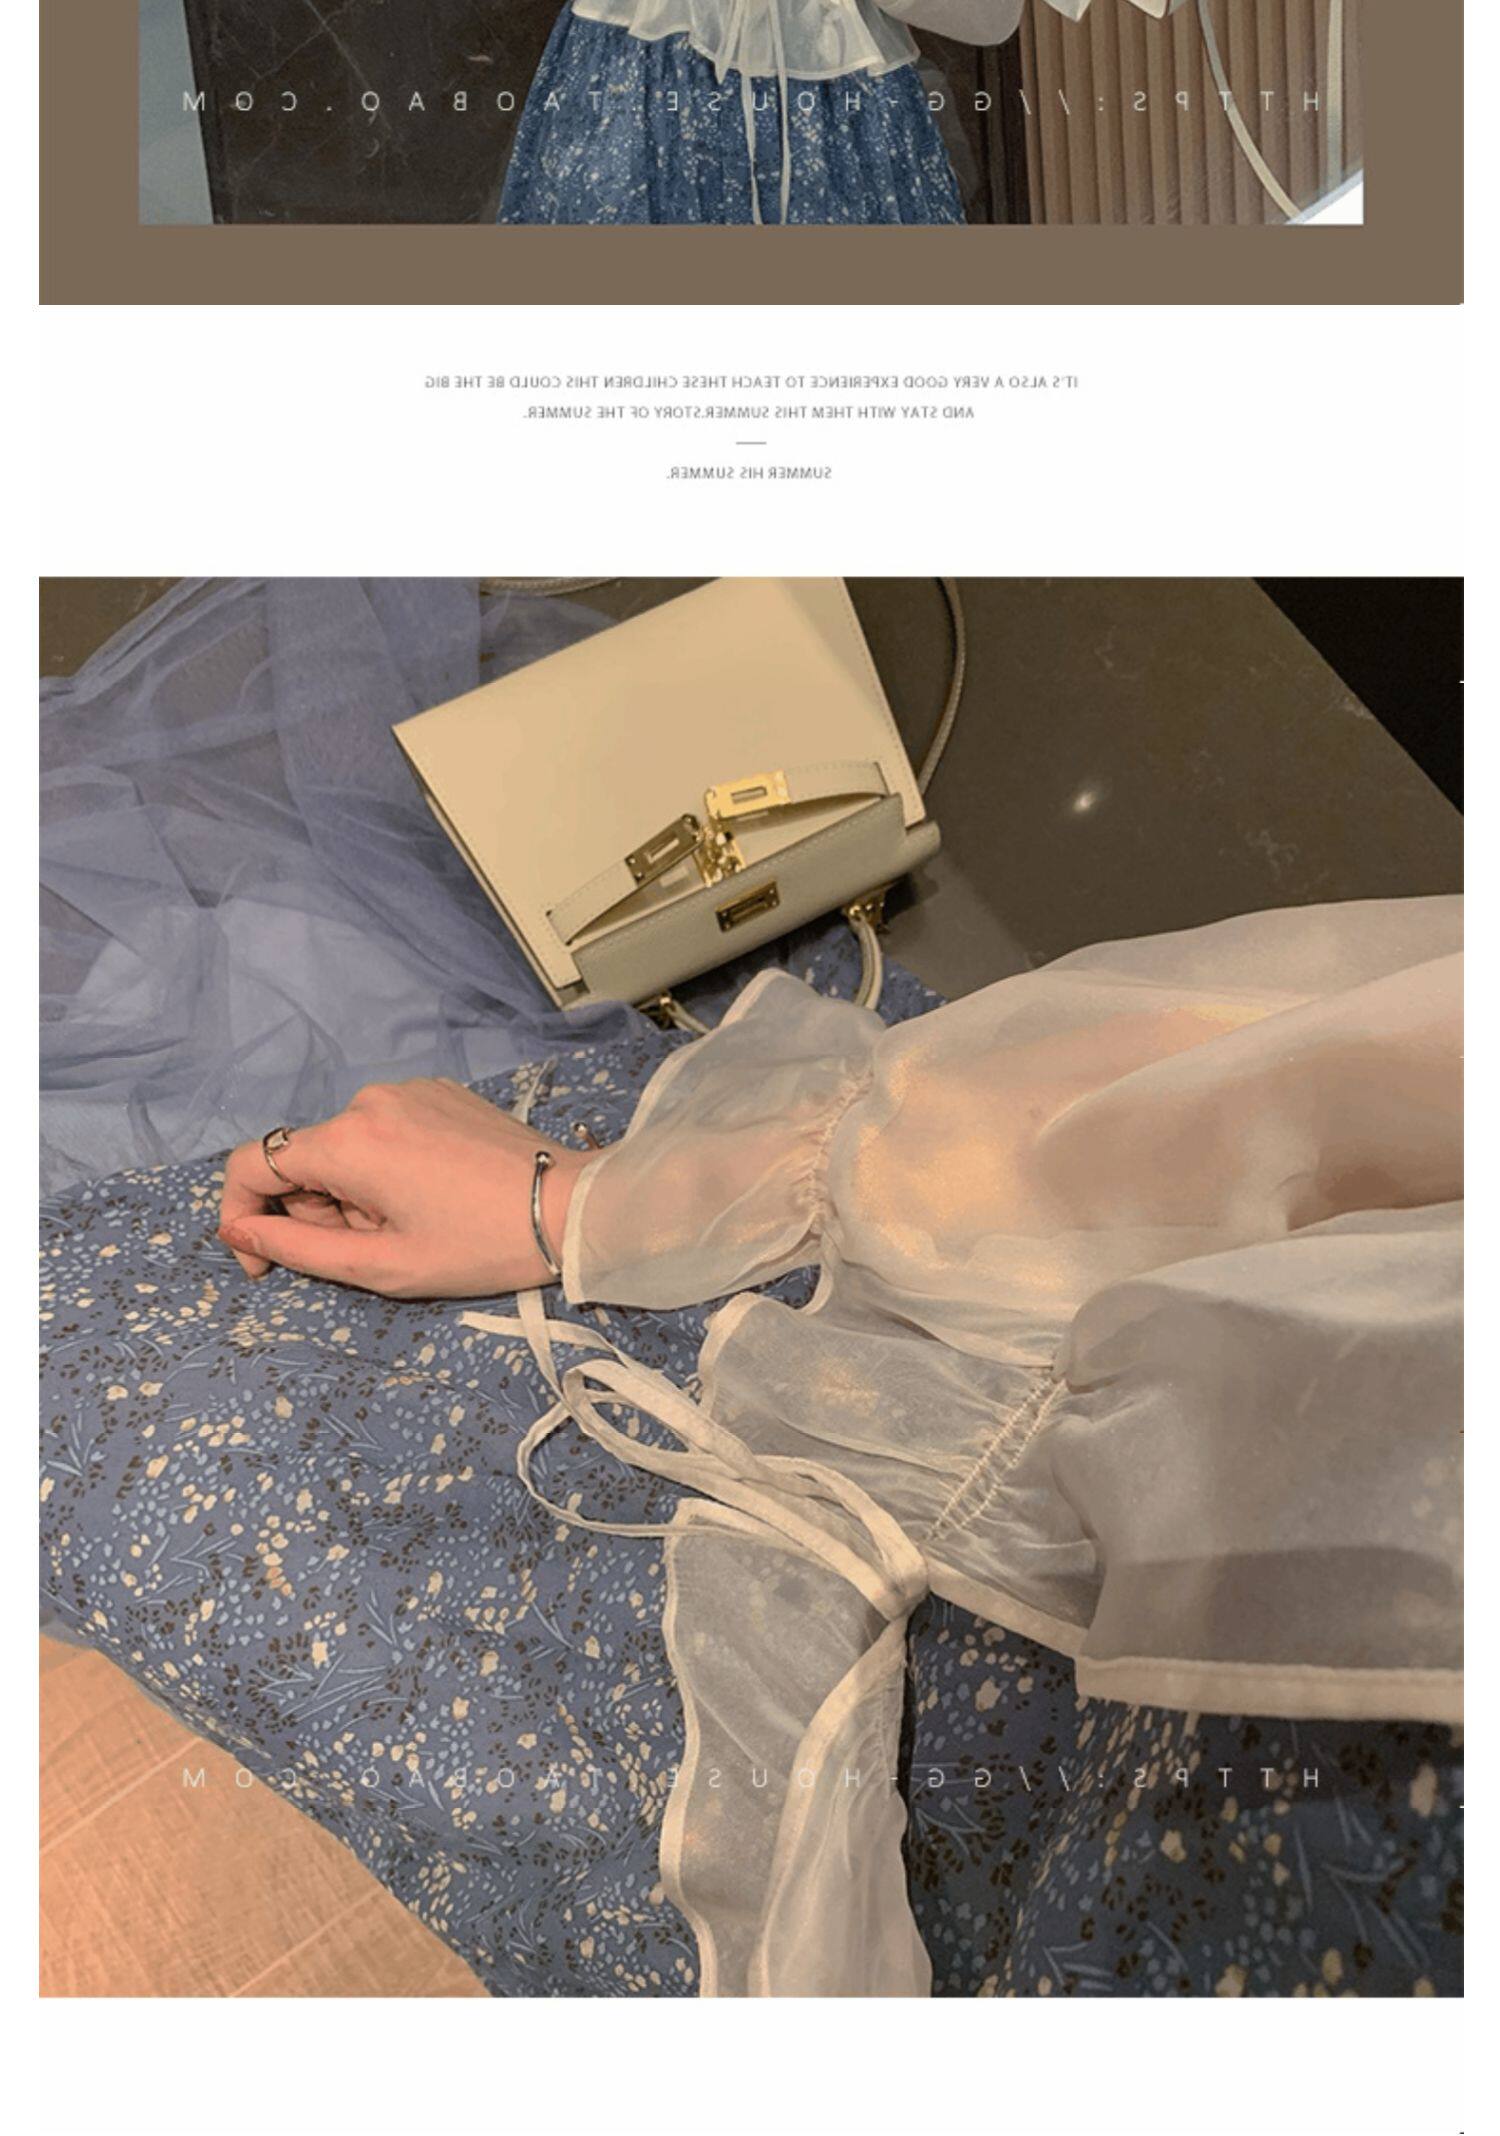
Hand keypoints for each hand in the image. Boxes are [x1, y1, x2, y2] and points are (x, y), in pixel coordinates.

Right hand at [216, 1079, 600, 1297]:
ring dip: (356, 1190)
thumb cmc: (479, 1246)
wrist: (569, 1207)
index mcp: (348, 1141)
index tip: (265, 1258)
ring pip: (346, 1147)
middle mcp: (369, 1100)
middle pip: (304, 1159)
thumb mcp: (382, 1265)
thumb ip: (298, 1246)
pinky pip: (385, 1130)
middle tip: (376, 1247)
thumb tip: (238, 1228)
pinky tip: (435, 1194)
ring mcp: (407, 1090)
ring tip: (415, 1222)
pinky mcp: (439, 1091)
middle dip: (319, 1210)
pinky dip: (388, 1166)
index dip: (243, 1213)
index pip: (251, 1163)